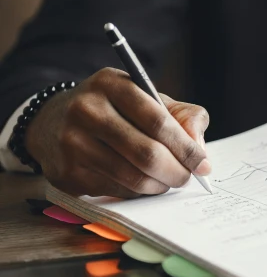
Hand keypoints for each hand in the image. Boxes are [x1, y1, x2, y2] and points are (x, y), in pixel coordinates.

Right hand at [25, 68, 211, 197]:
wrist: (53, 122)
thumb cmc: (116, 110)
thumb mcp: (149, 99)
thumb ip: (183, 116)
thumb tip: (199, 148)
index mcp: (111, 84)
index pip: (158, 121)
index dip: (186, 147)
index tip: (202, 163)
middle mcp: (86, 110)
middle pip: (147, 153)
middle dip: (177, 171)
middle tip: (188, 177)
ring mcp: (72, 143)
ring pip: (133, 178)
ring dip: (160, 185)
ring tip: (168, 180)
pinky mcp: (67, 173)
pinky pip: (117, 191)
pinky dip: (138, 192)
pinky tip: (141, 182)